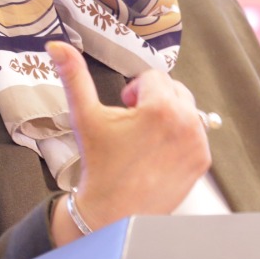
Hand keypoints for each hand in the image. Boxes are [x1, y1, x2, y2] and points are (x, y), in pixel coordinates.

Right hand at [46, 40, 211, 242]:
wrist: (112, 212)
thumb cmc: (99, 165)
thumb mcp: (85, 116)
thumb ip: (74, 76)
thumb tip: (57, 46)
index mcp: (161, 108)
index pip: (153, 77)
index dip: (134, 92)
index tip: (123, 109)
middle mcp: (186, 123)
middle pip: (174, 90)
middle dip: (153, 101)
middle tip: (132, 124)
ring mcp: (197, 144)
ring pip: (185, 110)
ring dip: (167, 117)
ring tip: (143, 139)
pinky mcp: (202, 161)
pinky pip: (194, 133)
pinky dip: (178, 137)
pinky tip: (156, 153)